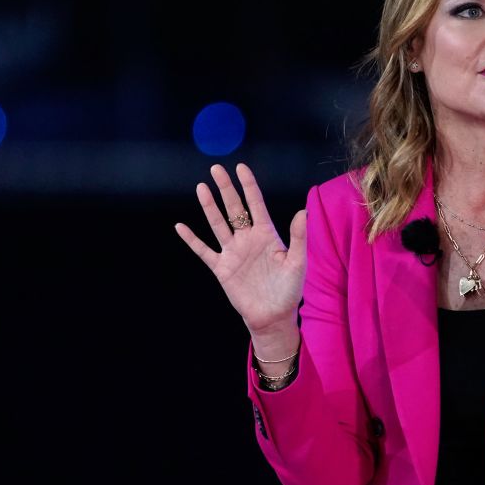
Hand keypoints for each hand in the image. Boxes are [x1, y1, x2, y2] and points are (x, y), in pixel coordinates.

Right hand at [175, 163, 306, 336]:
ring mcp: (233, 252)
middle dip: (226, 189)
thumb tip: (303, 211)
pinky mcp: (222, 268)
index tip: (241, 167)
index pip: (256, 204)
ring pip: (218, 224)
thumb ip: (298, 237)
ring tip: (201, 187)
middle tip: (216, 169)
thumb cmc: (289, 290)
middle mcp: (248, 239)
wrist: (273, 316)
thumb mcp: (297, 262)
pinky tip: (181, 227)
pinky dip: (192, 240)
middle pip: (234, 209)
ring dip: (209, 207)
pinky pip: (204, 251)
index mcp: (267, 234)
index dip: (249, 186)